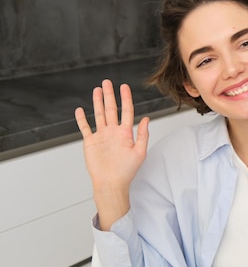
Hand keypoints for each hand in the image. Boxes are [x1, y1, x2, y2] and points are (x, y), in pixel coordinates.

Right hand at [75, 79, 148, 228]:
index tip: (124, 86)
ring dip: (98, 102)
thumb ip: (142, 135)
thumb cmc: (127, 171)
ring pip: (99, 115)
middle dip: (110, 95)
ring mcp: (101, 136)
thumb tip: (147, 119)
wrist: (111, 184)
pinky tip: (81, 109)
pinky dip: (82, 119)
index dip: (126, 99)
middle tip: (108, 82)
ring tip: (97, 90)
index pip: (126, 111)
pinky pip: (85, 128)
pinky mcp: (90, 142)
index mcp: (126, 133)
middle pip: (111, 109)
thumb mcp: (139, 152)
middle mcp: (113, 132)